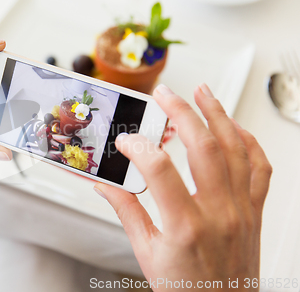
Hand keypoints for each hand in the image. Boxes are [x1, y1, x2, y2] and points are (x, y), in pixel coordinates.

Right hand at [95, 84, 271, 290]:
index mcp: (185, 226)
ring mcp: (241, 209)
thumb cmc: (186, 290)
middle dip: (182, 113)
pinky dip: (248, 141)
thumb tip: (105, 186)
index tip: (126, 141)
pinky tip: (234, 127)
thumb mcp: (147, 253)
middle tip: (165, 95)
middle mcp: (218, 213)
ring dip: (218, 115)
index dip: (138, 147)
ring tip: (202, 93)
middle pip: (203, 148)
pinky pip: (259, 168)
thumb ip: (126, 212)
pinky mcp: (253, 210)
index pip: (159, 170)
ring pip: (235, 150)